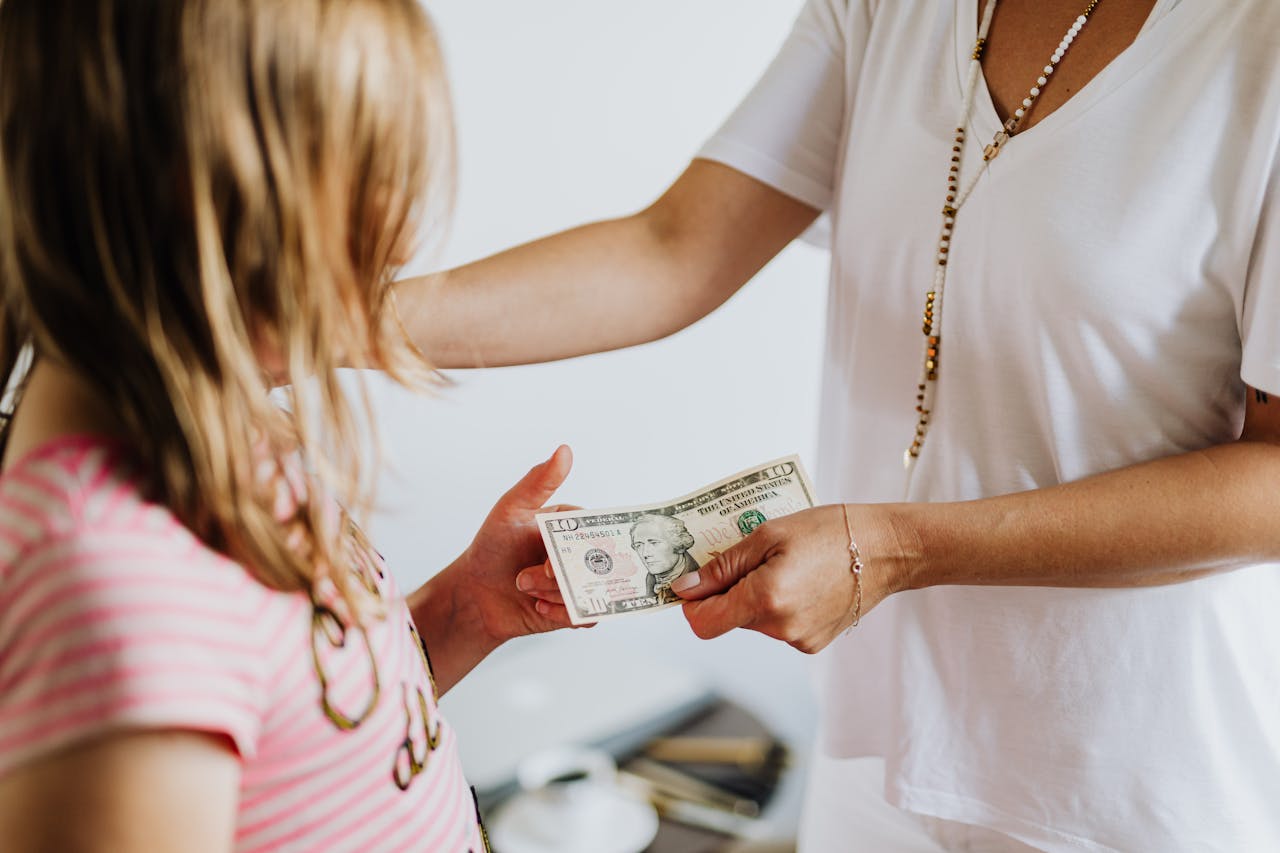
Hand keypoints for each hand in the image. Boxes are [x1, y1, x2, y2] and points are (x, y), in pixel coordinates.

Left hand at [453, 445, 579, 642]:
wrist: (474, 595)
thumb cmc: (492, 547)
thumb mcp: (511, 509)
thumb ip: (539, 482)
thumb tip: (565, 450)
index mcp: (571, 526)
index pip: (596, 530)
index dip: (583, 542)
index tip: (558, 551)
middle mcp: (579, 554)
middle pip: (597, 563)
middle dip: (566, 571)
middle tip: (541, 572)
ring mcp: (579, 583)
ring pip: (591, 591)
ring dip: (557, 592)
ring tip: (527, 587)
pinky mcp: (574, 610)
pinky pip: (586, 617)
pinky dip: (561, 613)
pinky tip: (537, 606)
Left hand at [670, 504, 902, 653]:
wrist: (886, 549)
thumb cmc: (830, 531)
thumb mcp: (769, 534)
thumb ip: (723, 566)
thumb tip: (685, 587)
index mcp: (765, 599)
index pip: (704, 623)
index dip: (692, 603)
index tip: (697, 580)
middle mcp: (780, 628)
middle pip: (729, 618)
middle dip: (731, 590)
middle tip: (755, 556)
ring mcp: (798, 640)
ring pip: (754, 621)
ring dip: (757, 596)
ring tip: (787, 565)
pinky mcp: (813, 643)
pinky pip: (778, 626)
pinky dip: (779, 605)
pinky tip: (803, 582)